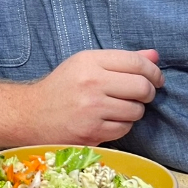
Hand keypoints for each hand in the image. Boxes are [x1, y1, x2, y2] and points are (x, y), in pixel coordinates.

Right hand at [26, 49, 163, 144]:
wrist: (31, 115)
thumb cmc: (62, 88)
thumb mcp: (86, 65)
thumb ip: (121, 60)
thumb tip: (155, 55)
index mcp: (89, 61)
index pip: (136, 62)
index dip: (153, 71)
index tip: (156, 79)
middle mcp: (91, 83)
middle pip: (141, 87)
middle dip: (148, 92)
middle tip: (142, 95)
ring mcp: (91, 109)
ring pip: (136, 110)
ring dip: (134, 111)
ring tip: (119, 108)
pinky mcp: (91, 131)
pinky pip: (124, 128)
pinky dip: (122, 125)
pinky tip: (108, 121)